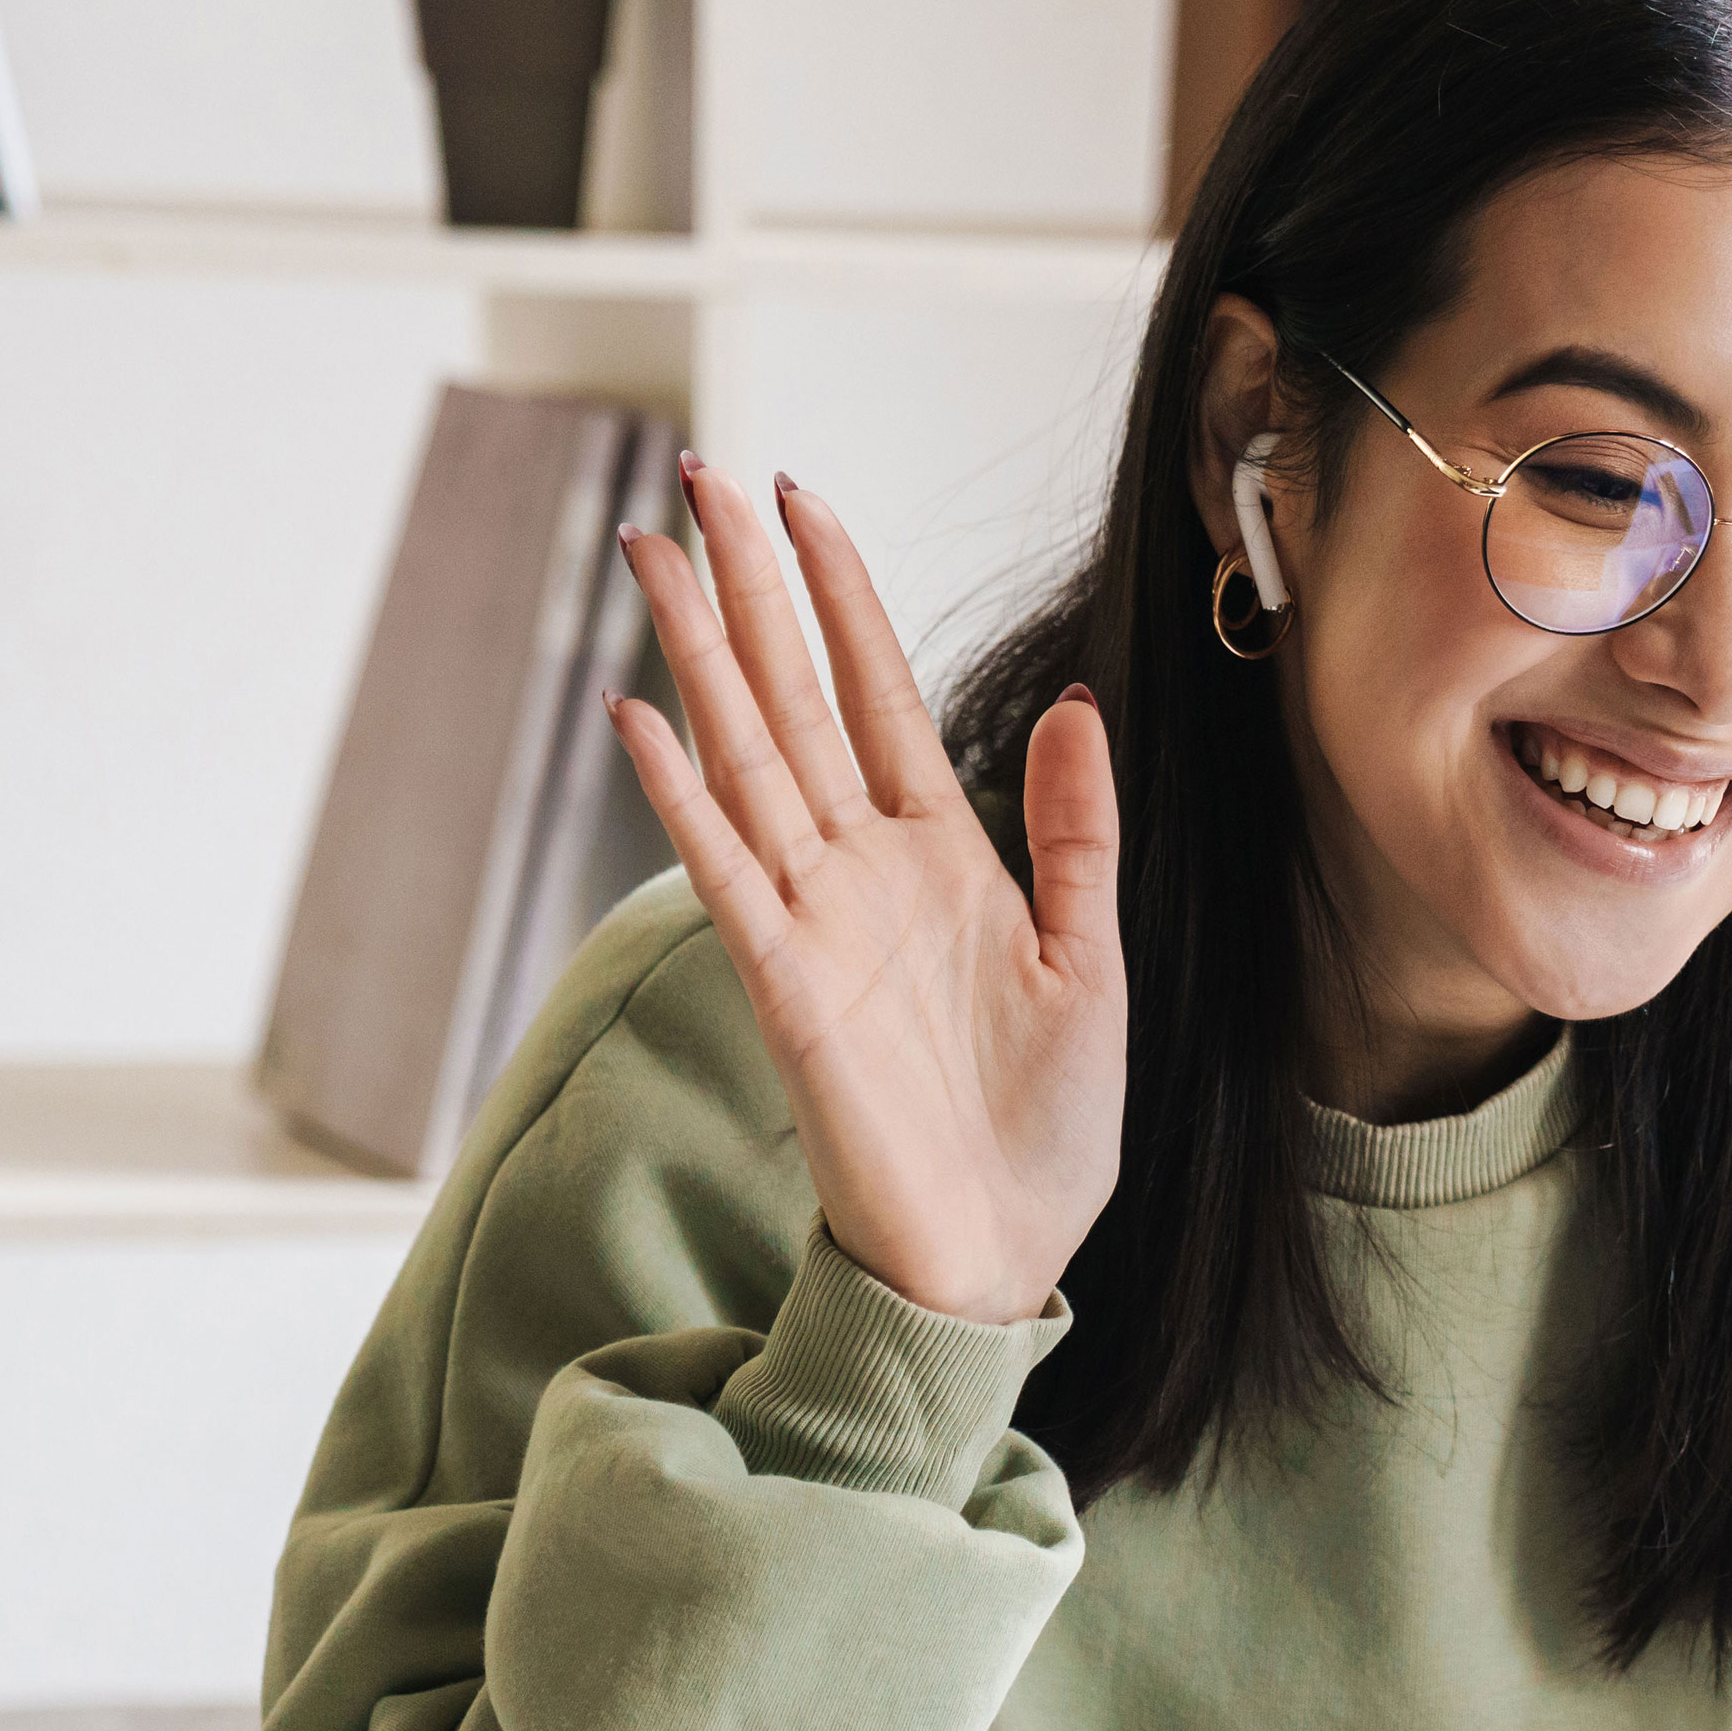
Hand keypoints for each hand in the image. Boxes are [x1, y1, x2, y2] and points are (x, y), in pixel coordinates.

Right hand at [608, 461, 1122, 1324]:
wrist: (1002, 1255)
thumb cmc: (1043, 1129)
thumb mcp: (1090, 960)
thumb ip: (1075, 833)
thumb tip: (1077, 704)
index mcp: (942, 857)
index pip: (879, 693)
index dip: (843, 595)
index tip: (803, 496)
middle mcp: (863, 871)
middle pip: (792, 698)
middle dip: (748, 588)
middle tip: (699, 475)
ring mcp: (815, 923)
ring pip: (745, 758)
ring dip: (697, 655)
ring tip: (652, 552)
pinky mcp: (785, 989)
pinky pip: (726, 874)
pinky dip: (683, 797)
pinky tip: (641, 715)